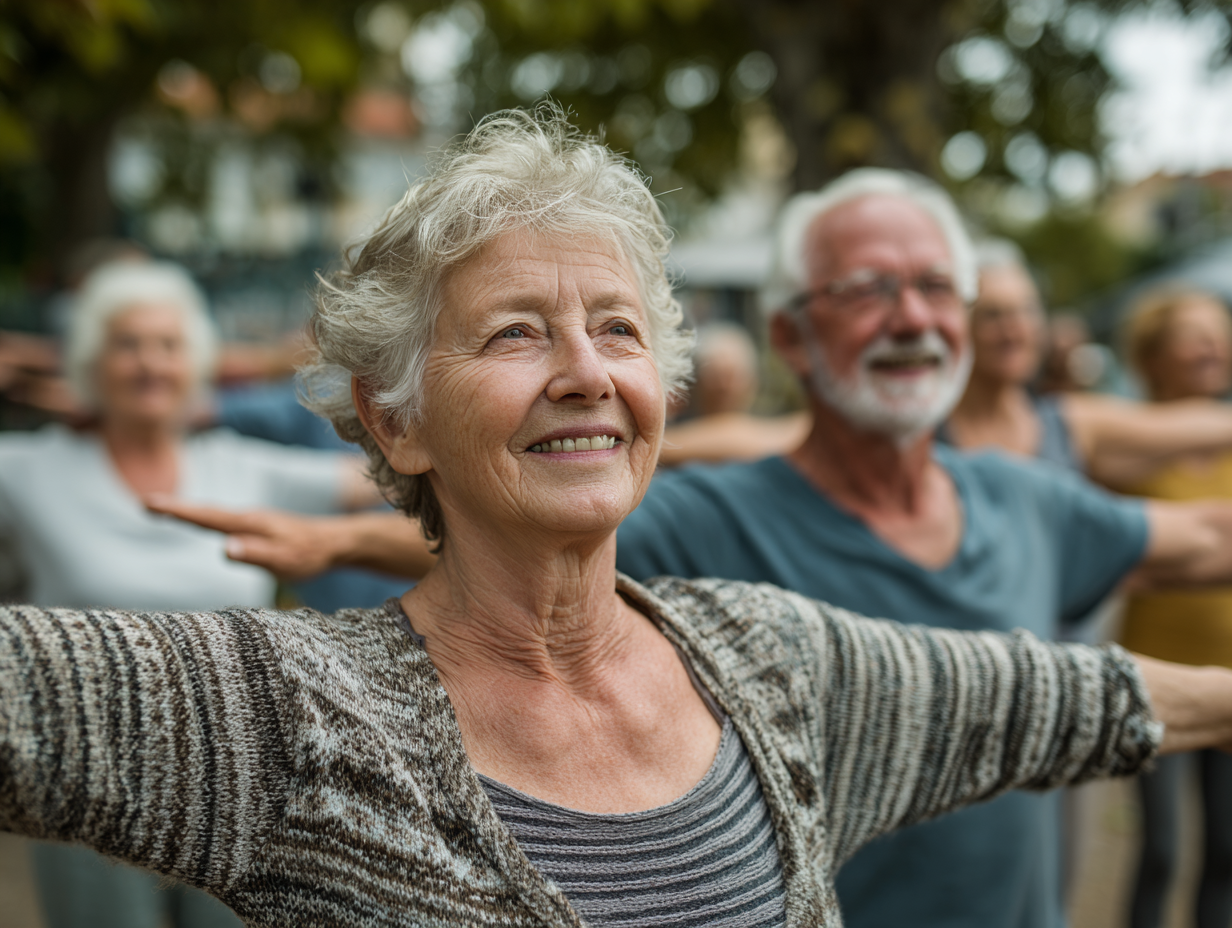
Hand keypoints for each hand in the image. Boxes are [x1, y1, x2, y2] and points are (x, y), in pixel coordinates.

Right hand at [146, 496, 341, 580]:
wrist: (337, 543)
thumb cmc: (310, 554)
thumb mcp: (283, 560)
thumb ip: (255, 554)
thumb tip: (224, 548)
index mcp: (248, 524)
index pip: (206, 518)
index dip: (177, 512)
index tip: (150, 503)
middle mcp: (247, 518)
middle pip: (204, 513)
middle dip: (175, 508)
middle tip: (145, 502)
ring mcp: (253, 522)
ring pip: (214, 516)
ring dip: (187, 512)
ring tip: (162, 509)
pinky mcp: (258, 529)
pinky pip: (225, 522)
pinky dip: (205, 519)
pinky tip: (202, 522)